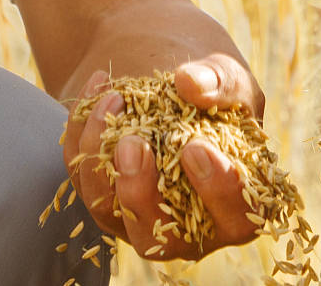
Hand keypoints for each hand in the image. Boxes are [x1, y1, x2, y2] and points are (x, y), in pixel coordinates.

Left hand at [59, 53, 262, 261]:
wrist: (178, 84)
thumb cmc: (217, 91)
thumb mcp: (230, 79)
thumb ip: (221, 83)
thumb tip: (189, 82)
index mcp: (235, 206)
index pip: (237, 217)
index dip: (218, 191)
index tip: (195, 147)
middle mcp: (187, 225)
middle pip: (162, 241)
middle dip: (140, 194)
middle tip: (132, 144)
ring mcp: (139, 216)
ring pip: (109, 212)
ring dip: (102, 158)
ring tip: (114, 99)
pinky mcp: (103, 196)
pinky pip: (83, 176)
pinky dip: (83, 130)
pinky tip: (98, 86)